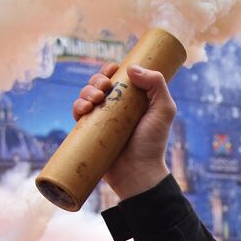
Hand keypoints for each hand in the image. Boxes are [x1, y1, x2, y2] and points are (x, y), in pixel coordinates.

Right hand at [72, 61, 176, 199]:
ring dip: (86, 91)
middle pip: (99, 84)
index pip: (118, 77)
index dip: (111, 70)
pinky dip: (77, 106)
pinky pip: (77, 114)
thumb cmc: (153, 143)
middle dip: (97, 80)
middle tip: (105, 88)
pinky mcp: (89, 133)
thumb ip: (156, 85)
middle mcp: (116, 108)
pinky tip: (84, 108)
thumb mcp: (163, 110)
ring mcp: (101, 120)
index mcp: (132, 100)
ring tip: (95, 100)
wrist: (138, 172)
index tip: (112, 70)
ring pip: (86, 96)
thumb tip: (131, 68)